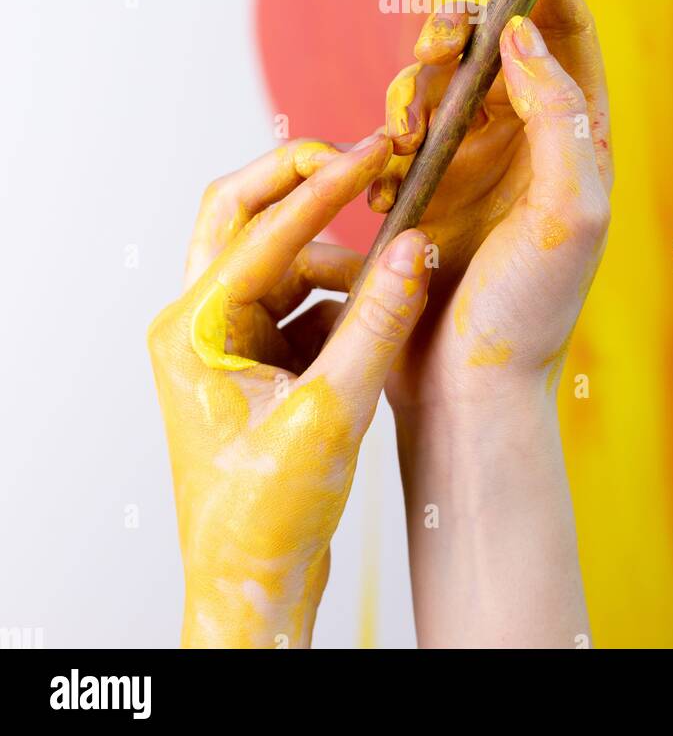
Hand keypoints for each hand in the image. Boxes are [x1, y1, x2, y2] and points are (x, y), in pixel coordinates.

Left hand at [148, 133, 431, 648]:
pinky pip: (299, 298)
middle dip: (301, 182)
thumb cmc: (268, 513)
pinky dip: (339, 295)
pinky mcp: (256, 355)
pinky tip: (382, 309)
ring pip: (277, 255)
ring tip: (394, 266)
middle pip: (241, 214)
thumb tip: (415, 247)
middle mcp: (198, 321)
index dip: (325, 189)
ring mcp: (226, 337)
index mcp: (193, 328)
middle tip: (363, 159)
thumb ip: (376, 323)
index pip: (262, 232)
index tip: (375, 154)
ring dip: (333, 252)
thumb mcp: (332, 412)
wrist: (255, 582)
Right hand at [375, 0, 612, 414]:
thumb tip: (521, 34)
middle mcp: (525, 140)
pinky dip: (382, 138)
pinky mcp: (421, 186)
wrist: (466, 387)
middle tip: (431, 50)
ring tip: (404, 141)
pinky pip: (394, 129)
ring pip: (434, 81)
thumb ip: (554, 114)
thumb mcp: (569, 209)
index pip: (565, 32)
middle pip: (487, 44)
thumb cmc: (530, 310)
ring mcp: (470, 161)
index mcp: (574, 137)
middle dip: (453, 31)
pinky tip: (385, 182)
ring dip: (412, 91)